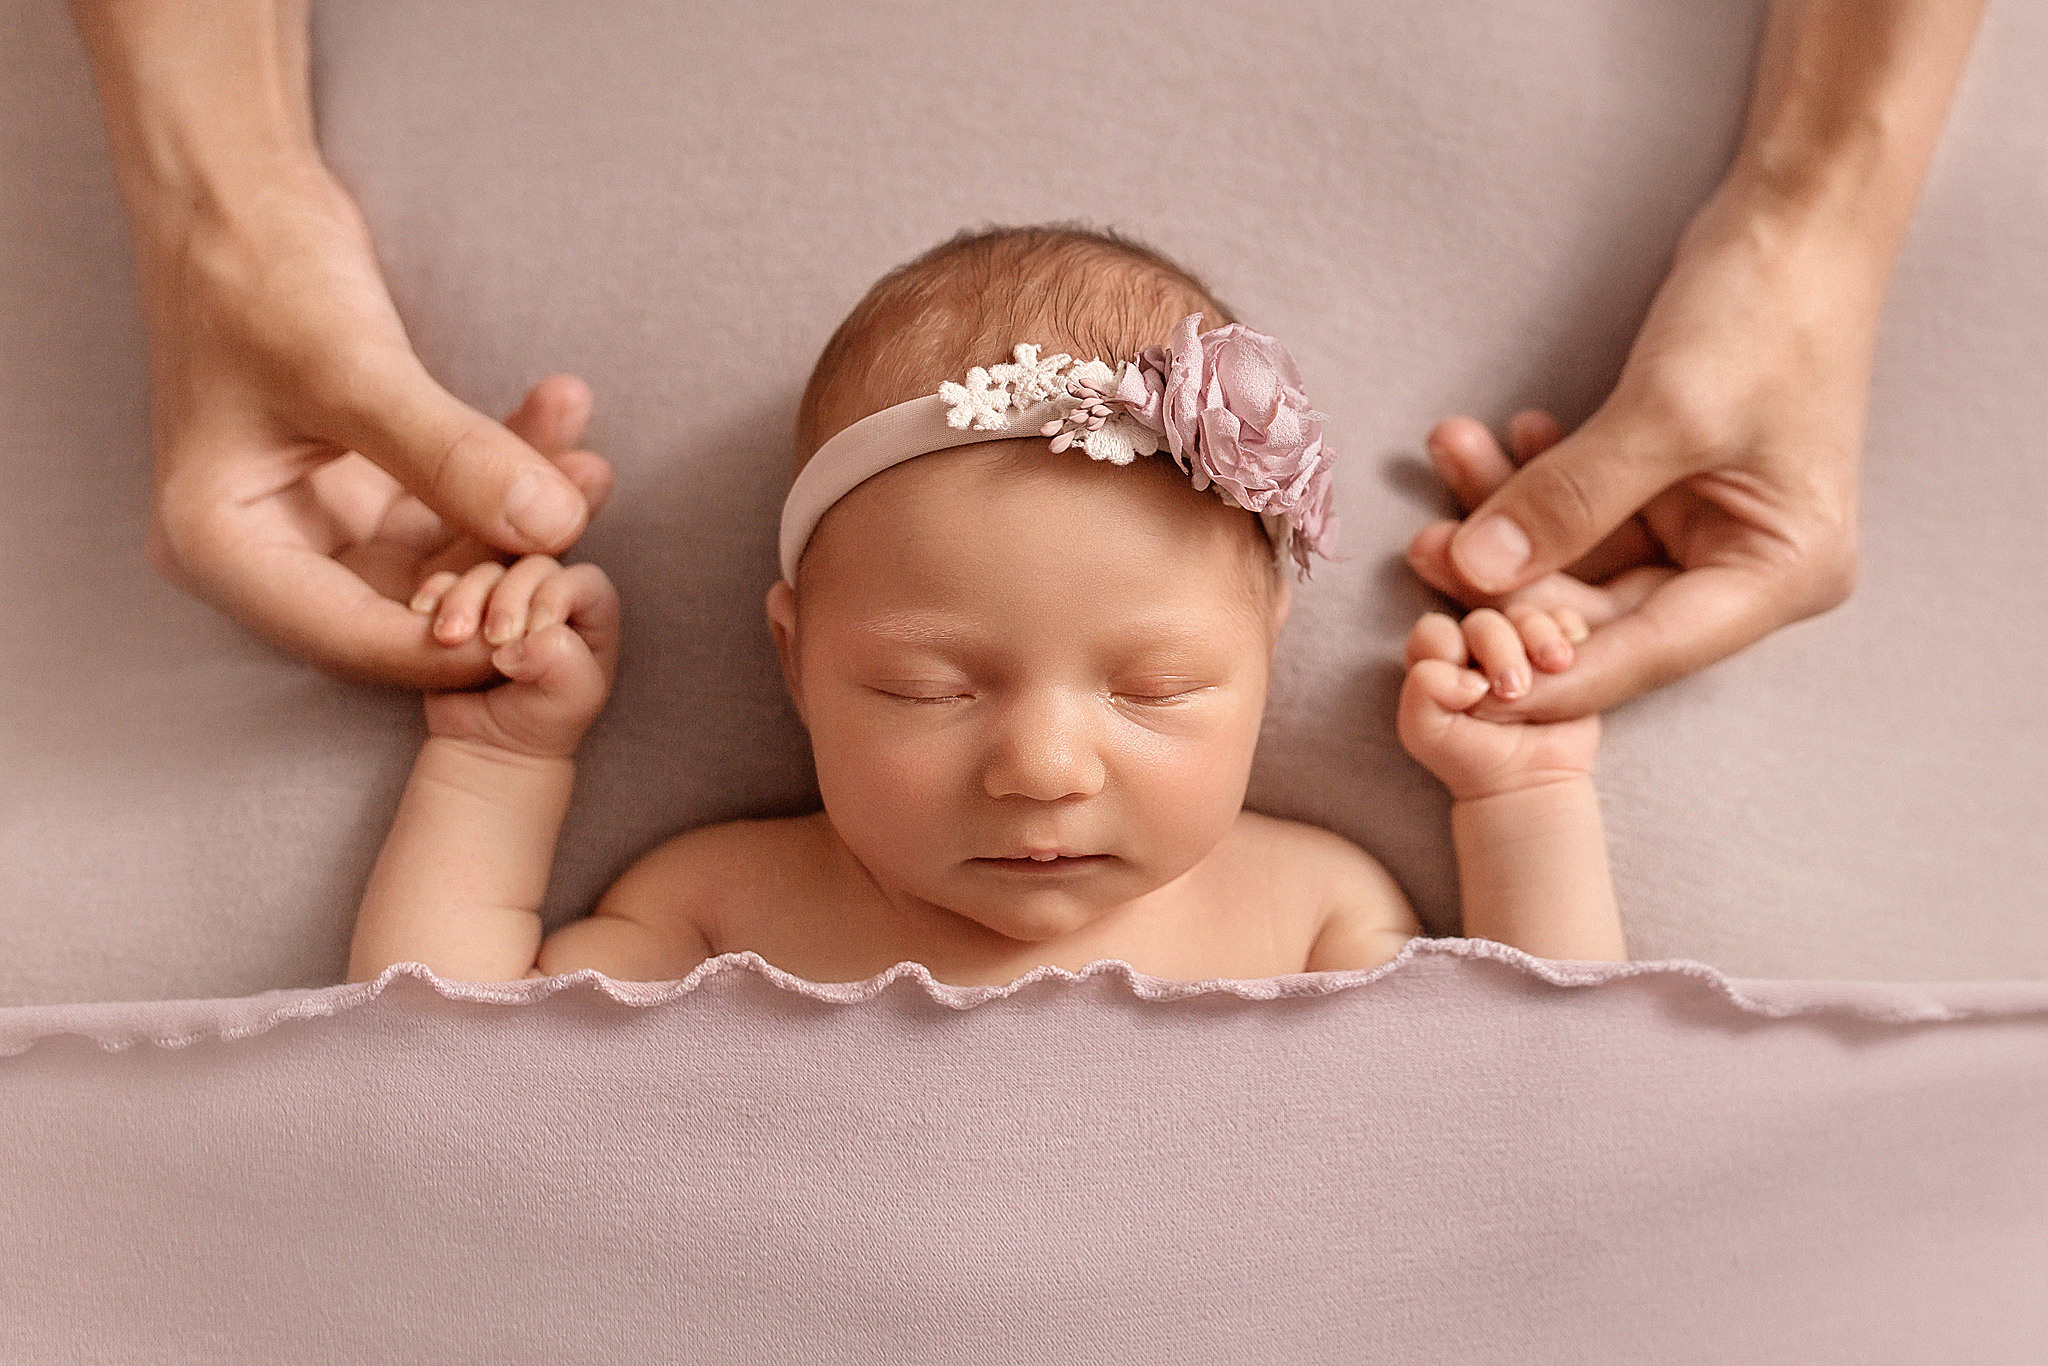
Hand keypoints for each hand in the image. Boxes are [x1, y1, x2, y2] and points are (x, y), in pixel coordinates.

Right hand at [133, 160, 612, 687]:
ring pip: (443, 552)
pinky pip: (452, 500)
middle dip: (501, 569)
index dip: (457, 644)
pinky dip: (509, 467)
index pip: (353, 638)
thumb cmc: (255, 268)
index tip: (549, 621)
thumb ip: (448, 455)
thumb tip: (552, 526)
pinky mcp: (365, 482)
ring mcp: (319, 517)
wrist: (237, 187)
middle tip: (579, 528)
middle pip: (408, 607)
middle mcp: (268, 550)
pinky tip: (566, 421)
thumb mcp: (350, 369)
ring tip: (591, 468)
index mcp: (223, 549)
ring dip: (520, 513)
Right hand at [413, 556, 621, 760]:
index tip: (533, 631)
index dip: (557, 595)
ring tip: (452, 639)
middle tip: (495, 640)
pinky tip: (425, 615)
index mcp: (591, 617)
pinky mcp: (466, 610)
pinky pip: (449, 581)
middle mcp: (551, 602)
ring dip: (466, 598)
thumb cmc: (541, 724)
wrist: (486, 746)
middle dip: (510, 598)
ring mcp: (506, 603)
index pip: (584, 580)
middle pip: (534, 568)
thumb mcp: (571, 701)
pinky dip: (436, 593)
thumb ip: (565, 663)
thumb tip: (529, 637)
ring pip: (488, 574)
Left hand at [1398, 606, 1600, 802]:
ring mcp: (1517, 647)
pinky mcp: (1556, 651)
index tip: (1470, 691)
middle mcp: (1473, 649)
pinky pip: (1564, 620)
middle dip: (1500, 650)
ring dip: (1539, 636)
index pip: (1435, 631)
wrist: (1527, 783)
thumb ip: (1422, 690)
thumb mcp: (1424, 732)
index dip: (1450, 650)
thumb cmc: (1469, 758)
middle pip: (1483, 622)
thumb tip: (1470, 673)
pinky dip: (1568, 632)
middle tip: (1514, 690)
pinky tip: (1567, 660)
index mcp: (1435, 661)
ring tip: (1555, 667)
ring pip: (1524, 616)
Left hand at [1407, 180, 1867, 721]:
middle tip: (1425, 544)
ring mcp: (1705, 528)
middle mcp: (1747, 567)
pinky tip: (1491, 441)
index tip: (1461, 683)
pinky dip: (1532, 480)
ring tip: (1449, 457)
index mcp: (1780, 576)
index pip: (1645, 653)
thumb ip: (1569, 499)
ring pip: (1578, 557)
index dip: (1547, 671)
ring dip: (1507, 515)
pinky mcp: (1666, 488)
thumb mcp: (1666, 413)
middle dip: (1510, 578)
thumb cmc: (1767, 311)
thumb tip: (1475, 569)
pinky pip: (1579, 509)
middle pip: (1601, 612)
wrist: (1800, 217)